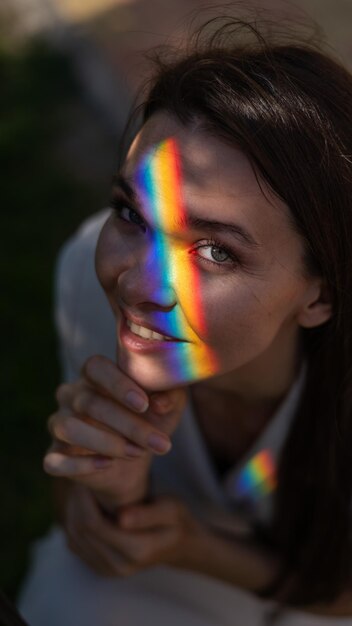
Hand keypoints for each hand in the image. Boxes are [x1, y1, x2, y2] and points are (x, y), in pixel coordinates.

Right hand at [44, 355, 186, 506]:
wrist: (135, 462)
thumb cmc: (150, 421)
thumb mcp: (168, 407)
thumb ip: (170, 396)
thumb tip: (161, 402)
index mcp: (94, 375)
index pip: (95, 367)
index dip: (118, 384)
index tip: (144, 404)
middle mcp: (71, 395)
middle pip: (89, 402)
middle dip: (128, 425)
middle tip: (158, 442)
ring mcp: (59, 424)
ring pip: (67, 427)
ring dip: (105, 442)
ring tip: (137, 453)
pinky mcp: (54, 454)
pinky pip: (54, 460)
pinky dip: (80, 464)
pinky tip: (107, 464)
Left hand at [63, 485, 204, 576]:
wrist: (178, 544)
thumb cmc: (175, 520)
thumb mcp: (170, 510)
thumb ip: (147, 515)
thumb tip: (121, 518)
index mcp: (137, 551)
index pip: (94, 524)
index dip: (84, 498)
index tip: (86, 474)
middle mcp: (119, 566)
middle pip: (81, 530)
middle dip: (76, 502)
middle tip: (80, 477)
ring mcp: (107, 570)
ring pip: (74, 537)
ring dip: (72, 510)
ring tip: (81, 487)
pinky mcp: (99, 567)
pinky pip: (75, 544)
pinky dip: (73, 522)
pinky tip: (82, 504)